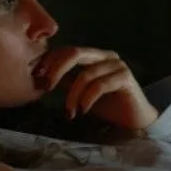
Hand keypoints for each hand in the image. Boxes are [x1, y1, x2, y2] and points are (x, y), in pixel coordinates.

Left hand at [34, 47, 158, 131]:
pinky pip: (100, 85)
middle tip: (46, 87)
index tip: (37, 75)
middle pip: (75, 53)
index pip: (68, 50)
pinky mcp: (126, 78)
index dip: (50, 60)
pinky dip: (88, 98)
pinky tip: (83, 110)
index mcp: (95, 56)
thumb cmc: (108, 106)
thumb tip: (42, 76)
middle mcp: (106, 56)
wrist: (133, 120)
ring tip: (70, 111)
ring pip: (86, 74)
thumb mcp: (80, 92)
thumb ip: (66, 81)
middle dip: (56, 69)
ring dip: (73, 95)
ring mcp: (117, 65)